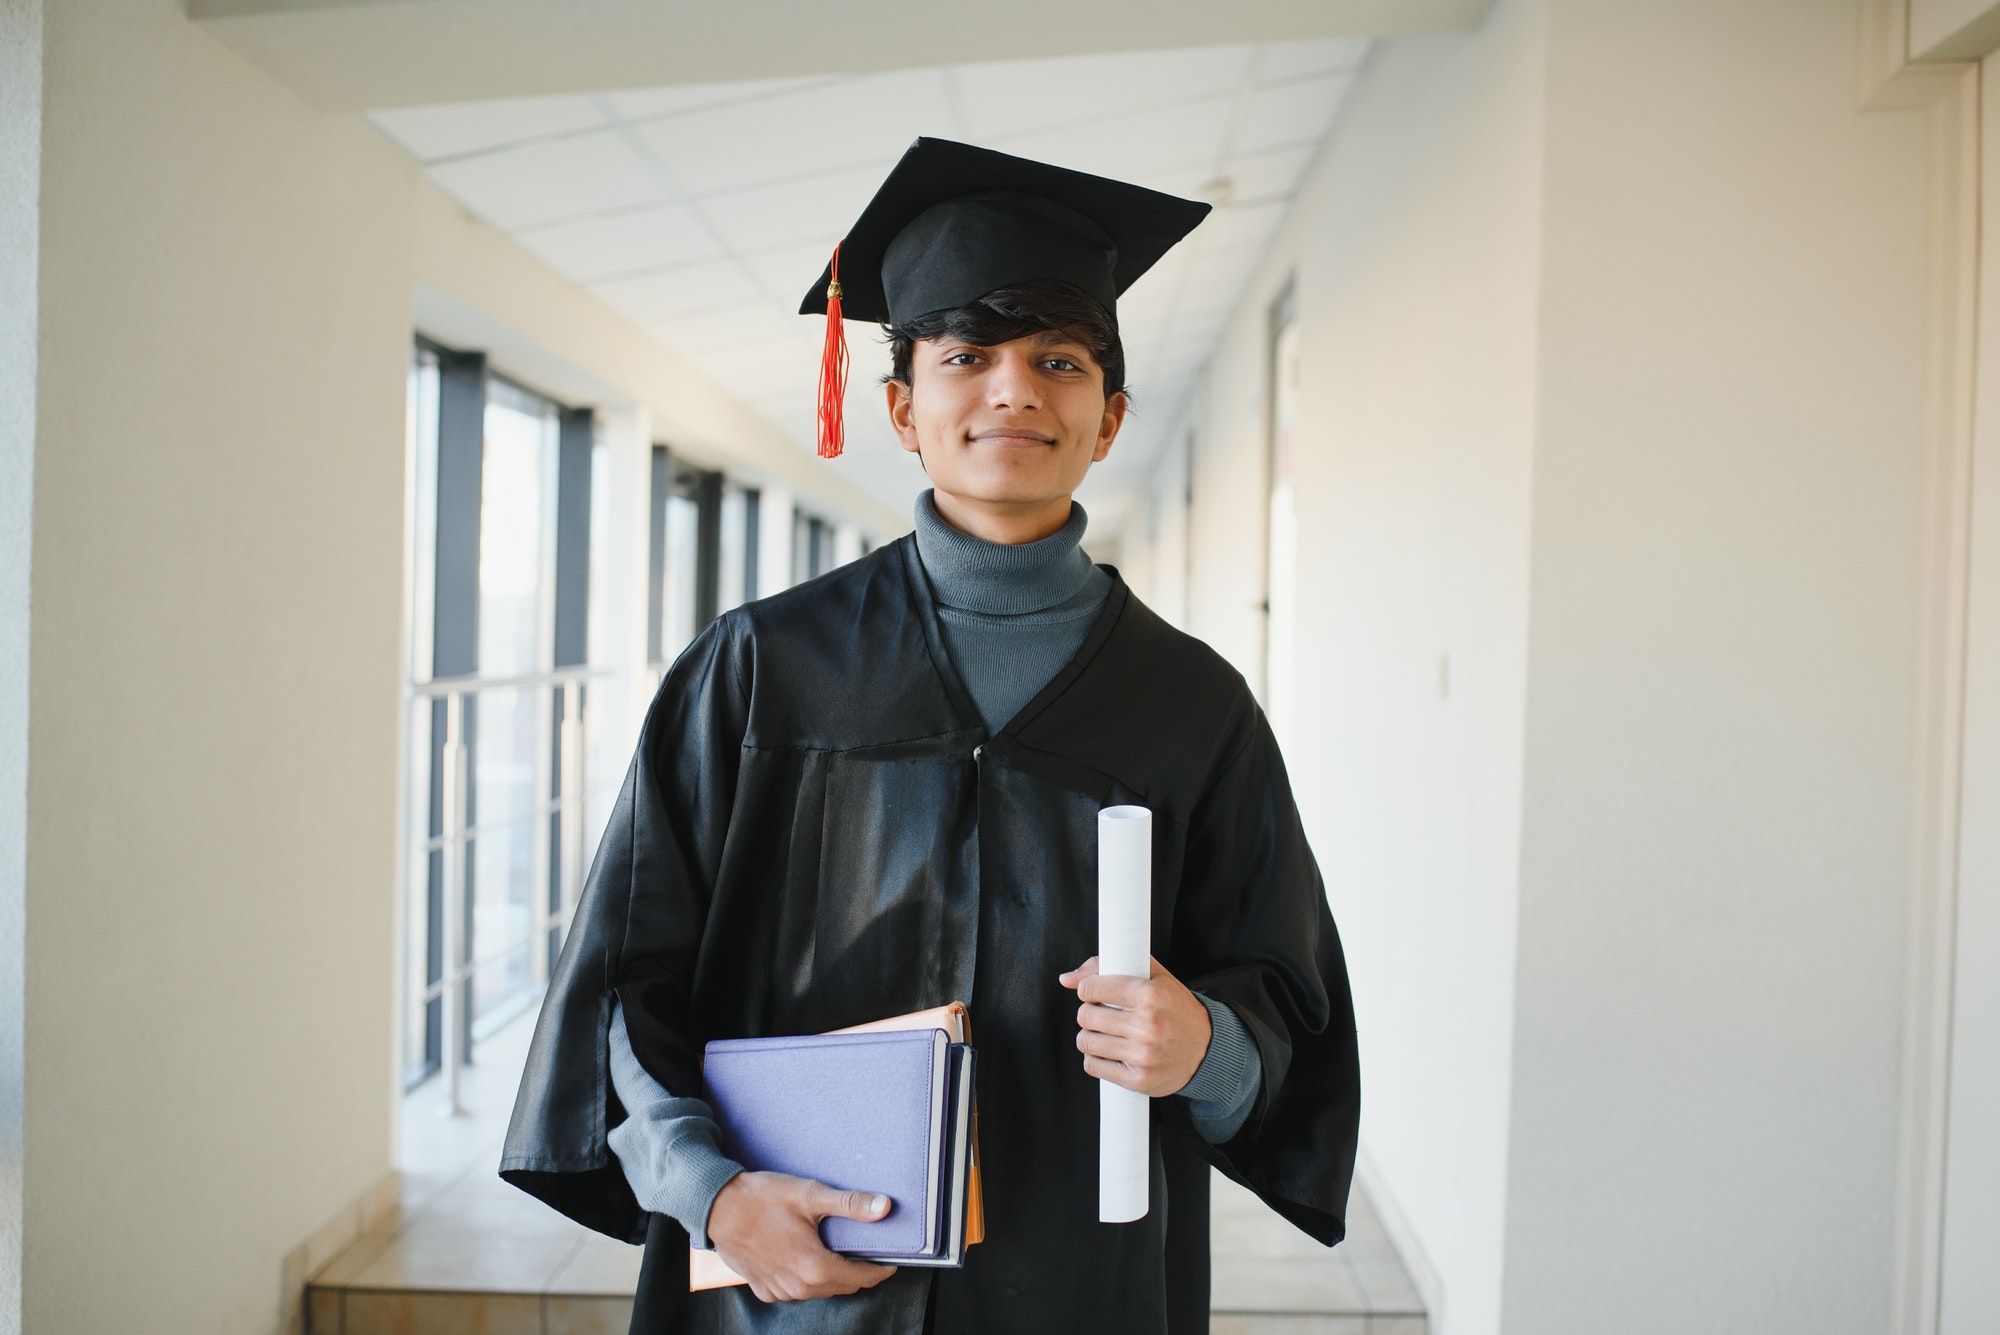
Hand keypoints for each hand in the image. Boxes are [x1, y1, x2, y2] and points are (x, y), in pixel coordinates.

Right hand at [705, 1171, 897, 1302]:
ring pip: (820, 1291)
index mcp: (815, 1267)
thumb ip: (850, 1205)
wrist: (717, 1207)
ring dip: (832, 1275)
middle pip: (844, 1286)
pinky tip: (803, 1255)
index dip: (880, 1268)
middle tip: (863, 1248)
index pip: (863, 1277)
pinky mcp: (764, 1289)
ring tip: (834, 1249)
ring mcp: (780, 1291)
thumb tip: (884, 1207)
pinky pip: (796, 1290)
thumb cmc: (762, 1199)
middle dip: (858, 1271)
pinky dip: (806, 1278)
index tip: (890, 1257)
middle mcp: (799, 1287)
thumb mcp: (811, 1195)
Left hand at [1059, 956, 1212, 1097]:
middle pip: (1086, 1016)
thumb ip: (1109, 966)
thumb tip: (1066, 979)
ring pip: (1086, 1042)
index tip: (1096, 993)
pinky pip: (1094, 1066)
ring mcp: (1142, 1055)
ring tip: (1106, 1033)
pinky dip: (1096, 1058)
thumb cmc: (1176, 1009)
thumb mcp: (1153, 976)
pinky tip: (1110, 1051)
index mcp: (1150, 995)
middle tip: (1102, 1013)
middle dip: (1089, 1012)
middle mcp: (1147, 1025)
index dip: (1089, 989)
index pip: (1091, 988)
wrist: (1206, 1048)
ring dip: (1090, 1036)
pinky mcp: (1138, 1079)